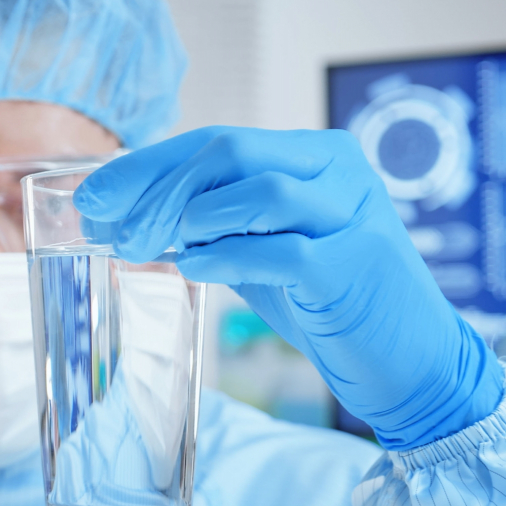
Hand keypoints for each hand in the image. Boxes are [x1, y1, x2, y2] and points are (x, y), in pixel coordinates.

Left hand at [74, 127, 502, 449]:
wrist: (409, 363)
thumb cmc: (331, 305)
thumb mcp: (265, 252)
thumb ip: (215, 226)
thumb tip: (130, 216)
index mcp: (316, 157)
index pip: (217, 142)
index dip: (148, 166)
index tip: (95, 196)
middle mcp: (340, 171)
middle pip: (231, 152)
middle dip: (158, 188)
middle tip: (116, 229)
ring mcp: (353, 216)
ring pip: (259, 190)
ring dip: (192, 217)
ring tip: (155, 248)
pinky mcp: (355, 266)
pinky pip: (281, 250)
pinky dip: (227, 254)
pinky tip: (192, 266)